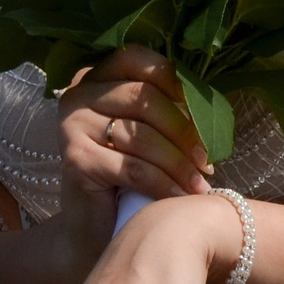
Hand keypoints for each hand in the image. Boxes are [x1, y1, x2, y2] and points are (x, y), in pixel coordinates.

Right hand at [59, 46, 211, 202]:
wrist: (91, 224)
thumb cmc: (124, 176)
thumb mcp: (144, 132)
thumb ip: (164, 109)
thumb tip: (210, 108)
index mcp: (96, 77)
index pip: (136, 59)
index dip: (174, 81)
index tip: (202, 113)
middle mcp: (78, 94)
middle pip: (144, 97)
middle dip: (183, 130)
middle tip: (207, 160)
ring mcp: (73, 125)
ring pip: (141, 135)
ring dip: (178, 163)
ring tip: (199, 183)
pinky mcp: (77, 159)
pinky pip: (134, 168)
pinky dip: (164, 183)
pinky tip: (181, 197)